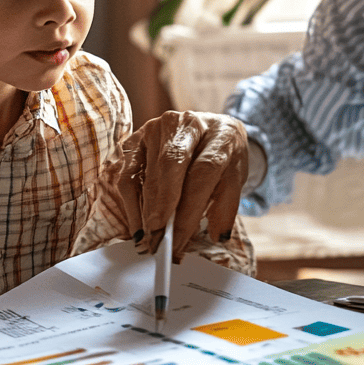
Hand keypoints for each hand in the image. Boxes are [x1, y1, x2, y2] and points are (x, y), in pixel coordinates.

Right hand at [101, 110, 247, 258]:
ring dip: (145, 210)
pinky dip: (131, 203)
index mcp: (219, 132)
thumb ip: (227, 204)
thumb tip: (218, 236)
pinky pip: (127, 174)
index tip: (179, 239)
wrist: (211, 129)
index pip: (204, 170)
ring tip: (149, 238)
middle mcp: (186, 123)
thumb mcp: (235, 178)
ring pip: (147, 171)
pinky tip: (138, 225)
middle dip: (162, 208)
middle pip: (171, 166)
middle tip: (158, 241)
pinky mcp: (136, 138)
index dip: (190, 208)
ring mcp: (157, 127)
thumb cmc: (222, 157)